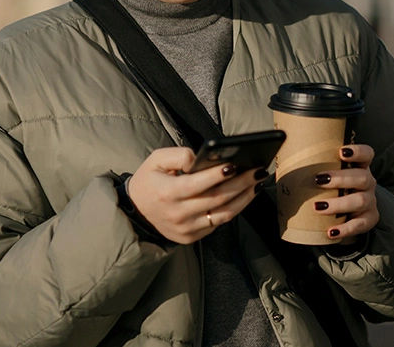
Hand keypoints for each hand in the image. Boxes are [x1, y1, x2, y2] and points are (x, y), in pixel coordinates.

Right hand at [126, 147, 266, 244]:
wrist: (135, 214)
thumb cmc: (148, 182)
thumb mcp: (155, 160)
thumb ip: (178, 155)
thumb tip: (203, 157)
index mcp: (167, 193)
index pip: (197, 184)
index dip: (217, 175)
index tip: (235, 164)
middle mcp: (178, 214)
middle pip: (217, 199)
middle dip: (241, 183)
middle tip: (258, 170)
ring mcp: (186, 229)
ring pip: (223, 214)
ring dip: (244, 198)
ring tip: (258, 183)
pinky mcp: (192, 238)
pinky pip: (218, 223)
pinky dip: (235, 209)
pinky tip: (245, 195)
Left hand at [312, 145, 378, 240]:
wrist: (346, 214)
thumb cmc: (330, 189)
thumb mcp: (327, 176)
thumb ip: (314, 168)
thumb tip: (283, 161)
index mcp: (359, 166)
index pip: (366, 154)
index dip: (357, 151)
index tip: (341, 152)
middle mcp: (368, 183)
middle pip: (362, 177)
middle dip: (340, 178)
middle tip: (318, 180)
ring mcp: (370, 201)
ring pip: (360, 200)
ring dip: (338, 203)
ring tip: (318, 207)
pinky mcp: (369, 220)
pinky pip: (360, 225)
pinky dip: (345, 228)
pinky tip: (331, 231)